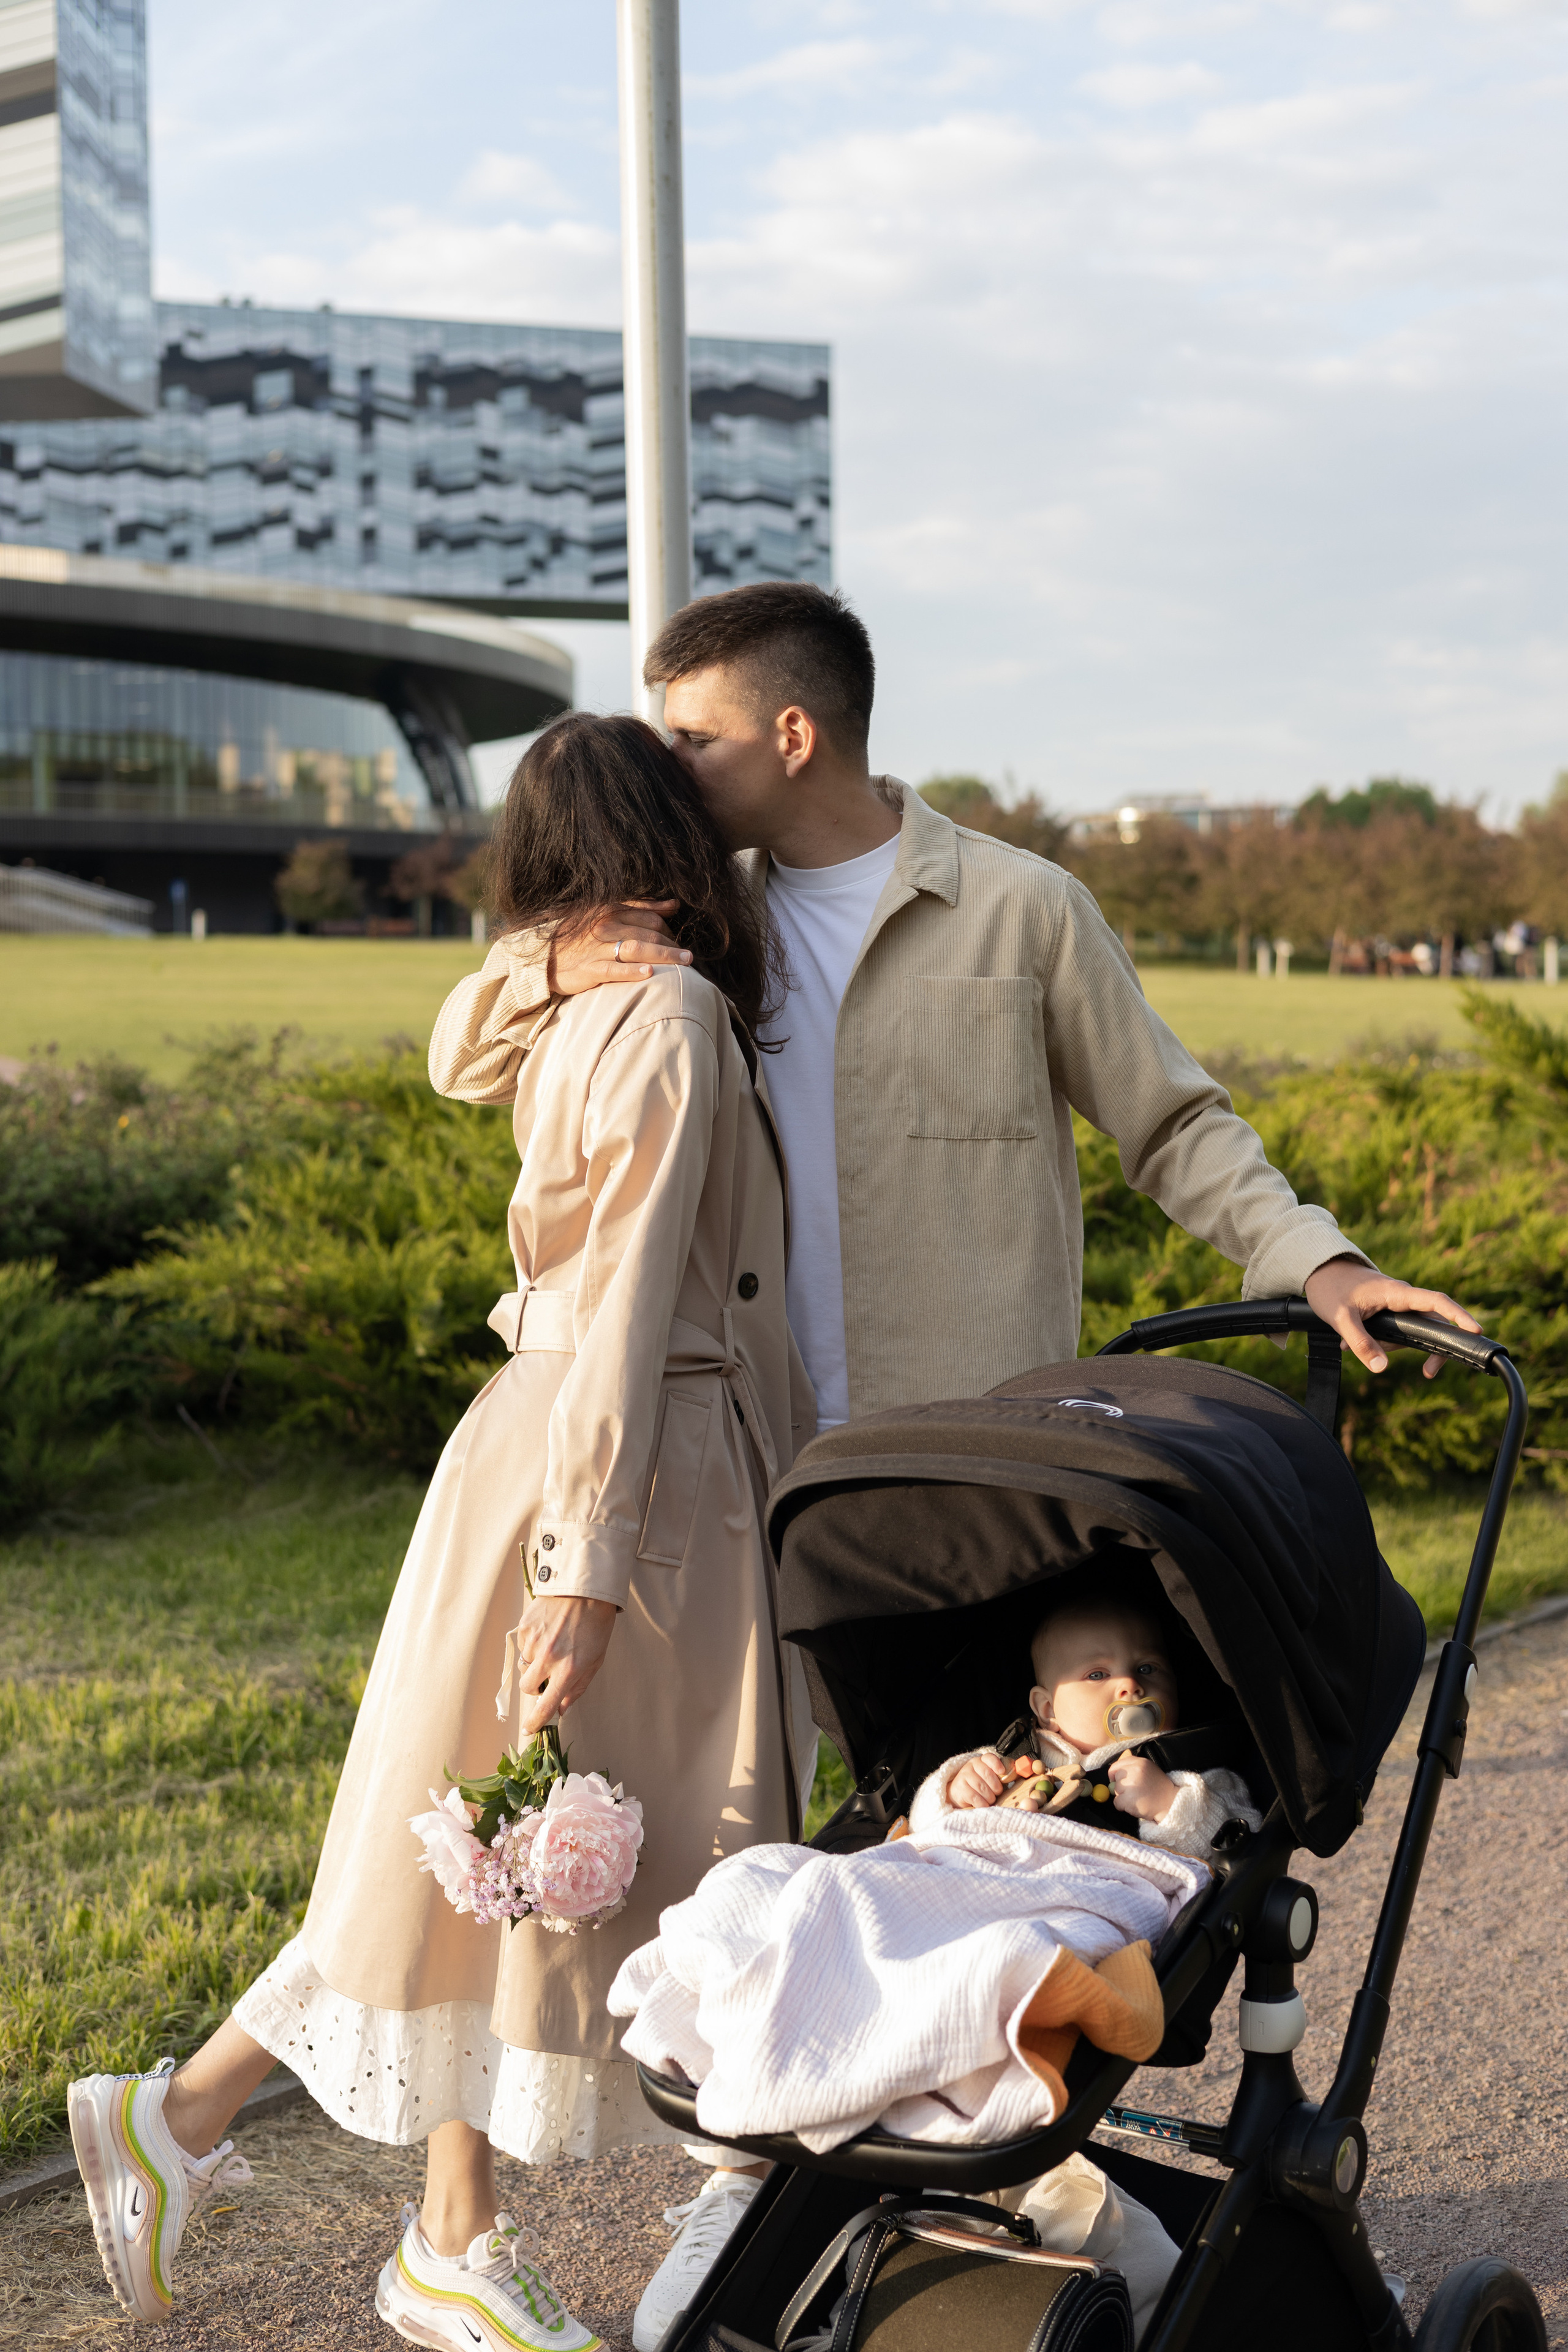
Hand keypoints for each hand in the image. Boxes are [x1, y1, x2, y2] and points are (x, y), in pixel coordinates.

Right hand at [513, 1596, 616, 1733]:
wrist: (585, 1588)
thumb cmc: (596, 1625)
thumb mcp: (596, 1660)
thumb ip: (578, 1687)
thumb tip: (562, 1709)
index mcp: (569, 1669)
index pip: (546, 1705)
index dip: (536, 1721)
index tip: (529, 1730)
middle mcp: (548, 1658)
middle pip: (528, 1688)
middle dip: (535, 1687)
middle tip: (548, 1675)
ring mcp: (534, 1642)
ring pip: (524, 1665)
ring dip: (535, 1662)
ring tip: (553, 1644)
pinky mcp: (524, 1627)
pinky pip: (523, 1645)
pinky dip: (533, 1644)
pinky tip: (548, 1630)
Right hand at [548, 900, 690, 993]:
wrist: (545, 957)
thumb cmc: (580, 937)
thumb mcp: (606, 914)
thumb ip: (639, 907)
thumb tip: (673, 905)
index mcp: (611, 910)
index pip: (650, 917)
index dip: (669, 930)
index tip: (679, 942)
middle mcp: (606, 926)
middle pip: (648, 932)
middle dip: (672, 944)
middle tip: (689, 956)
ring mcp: (597, 947)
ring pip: (636, 948)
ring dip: (663, 955)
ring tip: (683, 963)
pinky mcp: (589, 969)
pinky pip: (613, 969)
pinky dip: (632, 971)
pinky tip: (649, 974)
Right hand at [949, 1752, 1038, 1808]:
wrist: (960, 1793)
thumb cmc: (982, 1786)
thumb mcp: (993, 1778)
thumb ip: (1007, 1775)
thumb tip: (1025, 1771)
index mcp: (982, 1761)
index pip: (989, 1758)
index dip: (996, 1764)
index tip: (1002, 1772)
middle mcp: (971, 1766)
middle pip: (987, 1774)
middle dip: (996, 1787)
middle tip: (997, 1792)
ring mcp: (964, 1776)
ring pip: (982, 1787)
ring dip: (989, 1797)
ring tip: (990, 1799)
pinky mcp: (960, 1788)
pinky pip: (975, 1797)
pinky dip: (982, 1803)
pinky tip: (983, 1804)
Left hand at [1107, 1752, 1177, 1823]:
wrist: (1171, 1804)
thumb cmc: (1158, 1788)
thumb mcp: (1148, 1770)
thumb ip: (1134, 1765)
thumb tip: (1122, 1756)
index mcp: (1140, 1762)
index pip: (1117, 1766)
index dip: (1116, 1775)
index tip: (1122, 1781)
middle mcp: (1135, 1771)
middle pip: (1116, 1778)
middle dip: (1122, 1786)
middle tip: (1135, 1792)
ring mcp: (1132, 1785)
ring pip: (1116, 1791)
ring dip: (1123, 1797)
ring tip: (1138, 1798)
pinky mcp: (1129, 1799)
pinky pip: (1117, 1803)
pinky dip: (1123, 1807)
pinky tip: (1135, 1805)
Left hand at [1303, 1258, 1481, 1380]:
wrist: (1320, 1273)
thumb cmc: (1331, 1289)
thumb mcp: (1341, 1318)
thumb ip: (1361, 1343)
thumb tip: (1381, 1369)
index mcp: (1397, 1292)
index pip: (1436, 1301)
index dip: (1458, 1316)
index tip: (1476, 1331)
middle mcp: (1403, 1297)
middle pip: (1432, 1322)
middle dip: (1431, 1346)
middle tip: (1429, 1371)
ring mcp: (1398, 1304)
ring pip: (1412, 1331)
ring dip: (1392, 1346)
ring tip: (1353, 1344)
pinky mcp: (1390, 1312)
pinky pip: (1398, 1331)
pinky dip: (1382, 1343)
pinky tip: (1353, 1345)